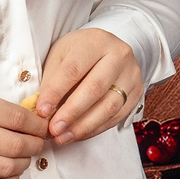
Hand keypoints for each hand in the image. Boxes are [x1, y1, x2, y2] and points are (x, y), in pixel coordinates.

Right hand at [0, 82, 48, 178]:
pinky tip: (10, 171)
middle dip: (36, 146)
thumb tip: (26, 118)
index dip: (38, 126)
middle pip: (16, 146)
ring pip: (6, 168)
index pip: (18, 120)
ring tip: (25, 157)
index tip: (44, 126)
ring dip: (24, 164)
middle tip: (39, 142)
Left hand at [35, 28, 140, 142]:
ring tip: (64, 137)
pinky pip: (116, 116)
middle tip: (54, 129)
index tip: (42, 111)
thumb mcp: (61, 54)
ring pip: (109, 106)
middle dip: (72, 112)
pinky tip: (79, 134)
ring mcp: (131, 75)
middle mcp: (119, 56)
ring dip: (84, 126)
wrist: (107, 50)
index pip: (74, 69)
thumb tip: (44, 111)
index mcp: (96, 42)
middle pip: (94, 88)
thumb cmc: (79, 52)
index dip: (56, 92)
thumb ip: (52, 80)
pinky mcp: (137, 93)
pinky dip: (95, 128)